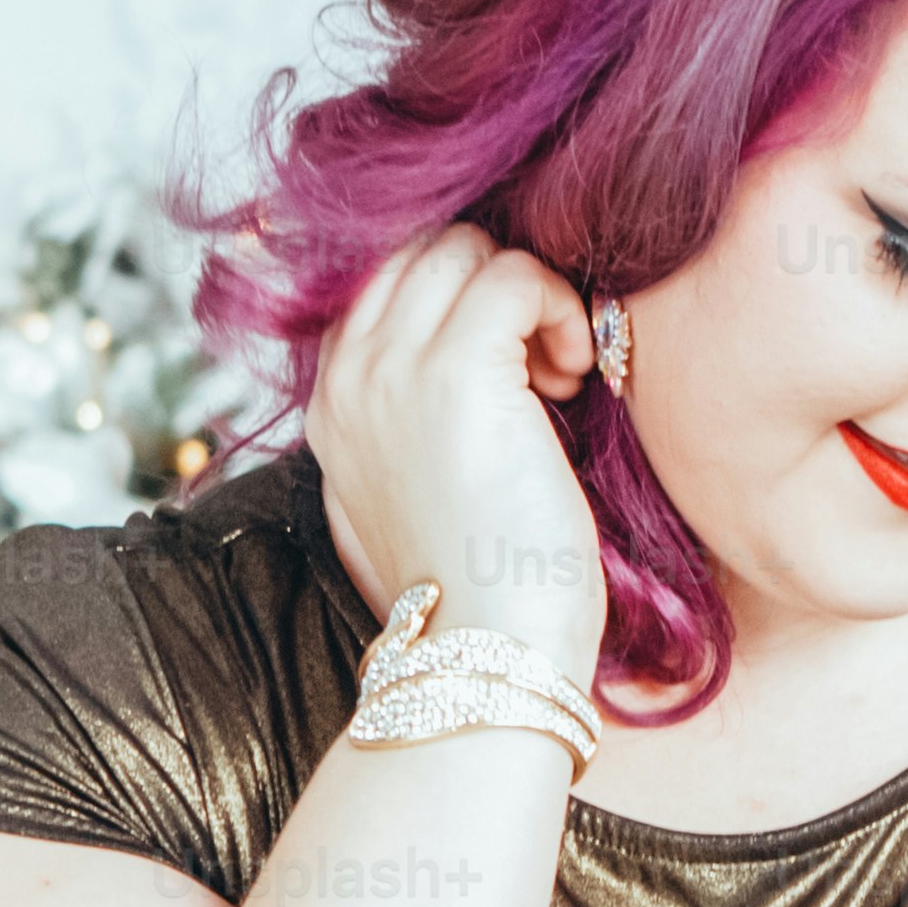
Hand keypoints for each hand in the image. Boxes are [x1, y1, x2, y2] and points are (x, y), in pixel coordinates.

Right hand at [304, 220, 611, 670]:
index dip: (461, 299)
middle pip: (423, 248)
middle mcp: (349, 376)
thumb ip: (413, 422)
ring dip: (528, 292)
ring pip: (465, 247)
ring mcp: (394, 369)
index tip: (515, 368)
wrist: (482, 659)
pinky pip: (513, 274)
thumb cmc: (478, 594)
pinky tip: (574, 376)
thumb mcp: (417, 495)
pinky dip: (558, 307)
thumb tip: (473, 374)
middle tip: (543, 366)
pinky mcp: (455, 373)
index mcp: (333, 403)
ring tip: (558, 376)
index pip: (388, 282)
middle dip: (494, 282)